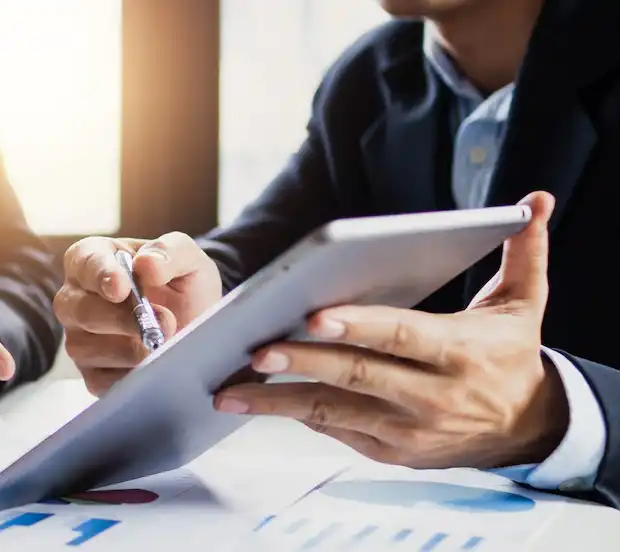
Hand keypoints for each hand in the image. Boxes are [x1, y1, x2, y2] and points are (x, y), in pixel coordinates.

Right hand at [55, 233, 222, 395]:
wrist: (198, 322)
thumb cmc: (182, 284)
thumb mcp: (188, 260)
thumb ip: (170, 251)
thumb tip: (147, 265)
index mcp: (93, 259)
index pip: (85, 263)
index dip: (100, 276)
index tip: (121, 288)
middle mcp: (76, 298)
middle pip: (78, 309)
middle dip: (121, 318)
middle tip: (162, 322)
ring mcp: (80, 337)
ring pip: (85, 348)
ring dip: (130, 349)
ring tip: (163, 344)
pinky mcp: (92, 373)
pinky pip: (99, 380)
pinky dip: (129, 375)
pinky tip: (153, 367)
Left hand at [216, 192, 568, 468]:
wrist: (527, 428)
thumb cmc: (509, 356)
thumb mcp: (523, 305)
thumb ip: (524, 252)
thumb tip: (534, 201)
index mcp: (461, 352)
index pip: (404, 336)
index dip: (359, 326)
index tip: (313, 316)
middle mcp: (434, 396)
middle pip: (359, 376)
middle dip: (304, 363)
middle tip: (254, 351)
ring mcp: (409, 431)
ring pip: (335, 413)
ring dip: (279, 402)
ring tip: (229, 391)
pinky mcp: (390, 452)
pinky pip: (336, 430)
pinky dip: (296, 415)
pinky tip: (256, 401)